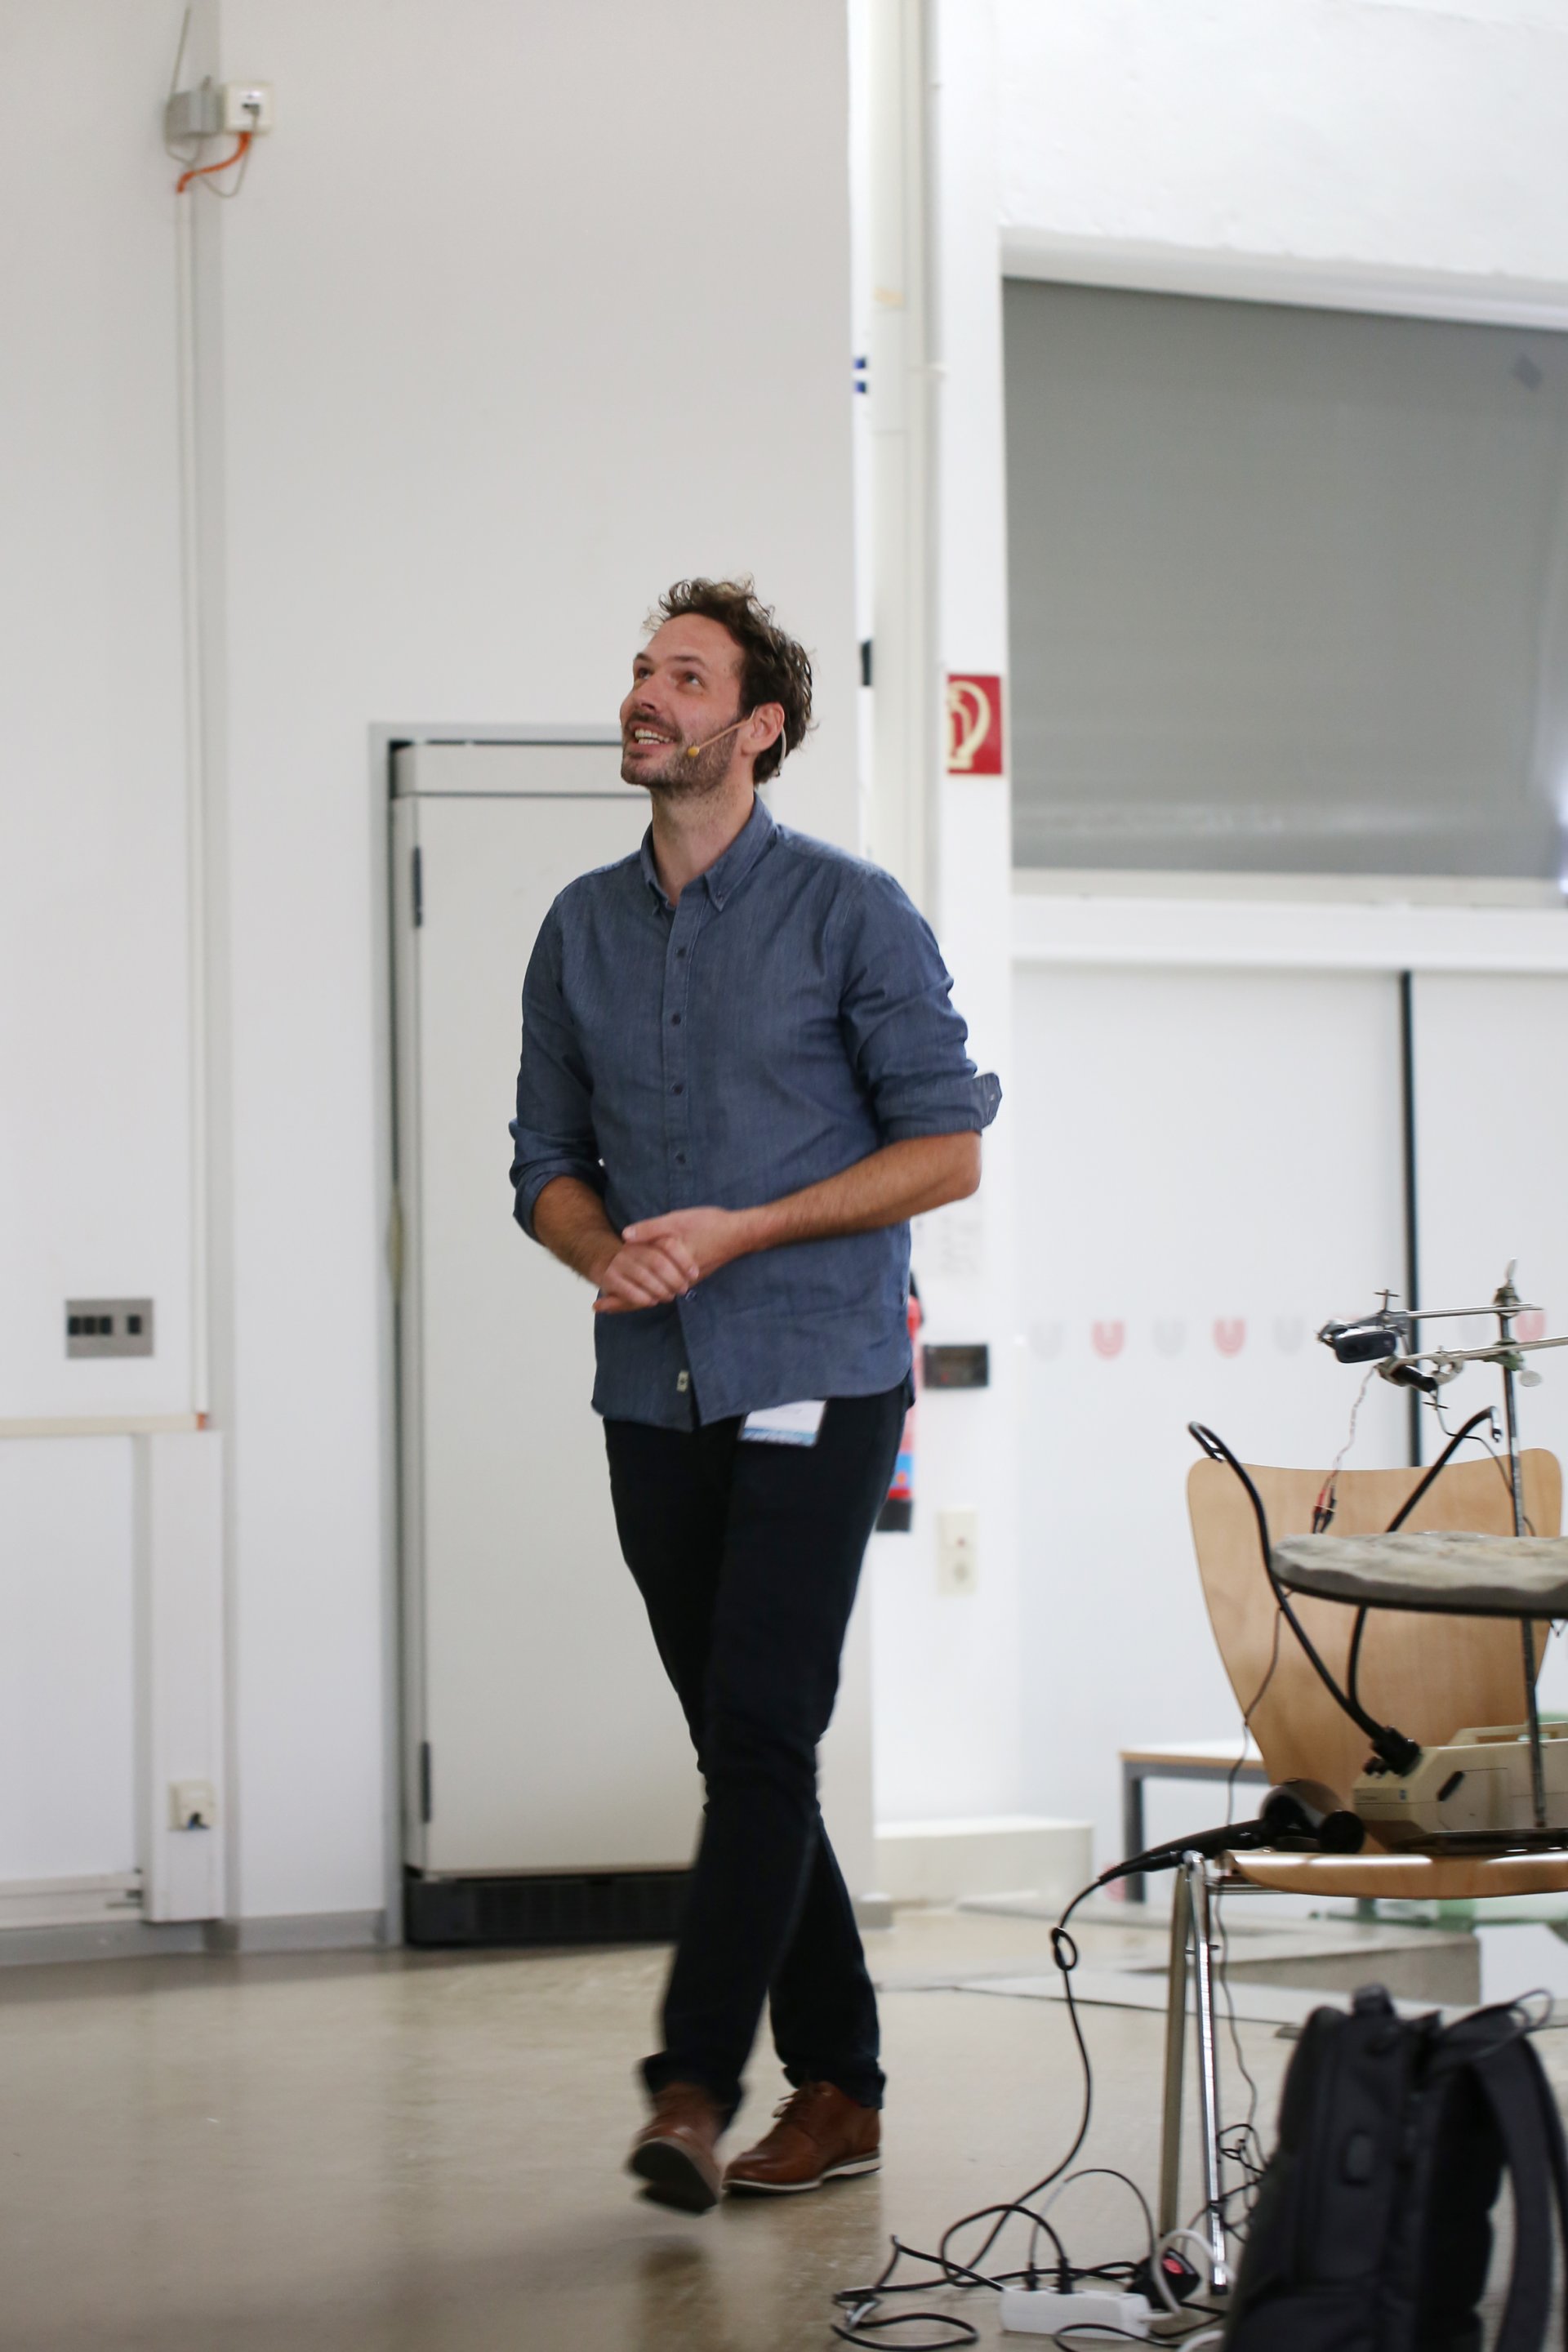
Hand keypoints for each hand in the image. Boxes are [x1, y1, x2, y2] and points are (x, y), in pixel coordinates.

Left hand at [592, 1206, 755, 1314]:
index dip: (616, 1299)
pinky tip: (644, 1286)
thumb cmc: (710, 1225)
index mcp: (669, 1269)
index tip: (597, 1305)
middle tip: (599, 1306)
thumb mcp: (678, 1220)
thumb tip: (625, 1235)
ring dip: (634, 1297)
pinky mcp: (691, 1276)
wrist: (740, 1234)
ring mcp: (685, 1281)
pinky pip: (665, 1288)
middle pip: (644, 1299)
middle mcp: (677, 1281)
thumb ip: (651, 1228)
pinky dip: (650, 1290)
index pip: (637, 1292)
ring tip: (615, 1299)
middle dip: (621, 1303)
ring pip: (655, 1295)